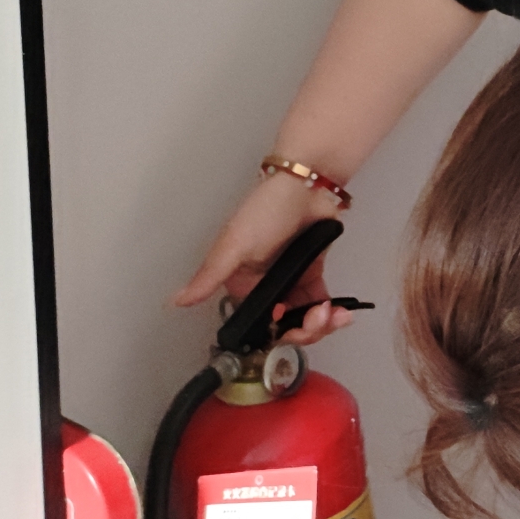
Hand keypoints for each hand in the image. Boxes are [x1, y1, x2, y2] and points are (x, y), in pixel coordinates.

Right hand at [172, 173, 354, 345]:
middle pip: (283, 326)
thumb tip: (176, 301)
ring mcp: (290, 281)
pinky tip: (343, 312)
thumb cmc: (265, 210)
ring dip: (321, 324)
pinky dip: (333, 313)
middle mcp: (264, 286)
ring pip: (304, 319)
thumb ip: (210, 277)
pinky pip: (322, 303)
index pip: (255, 323)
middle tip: (319, 319)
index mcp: (240, 283)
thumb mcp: (234, 244)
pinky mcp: (312, 274)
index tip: (288, 326)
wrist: (307, 186)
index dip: (274, 333)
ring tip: (334, 314)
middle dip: (304, 330)